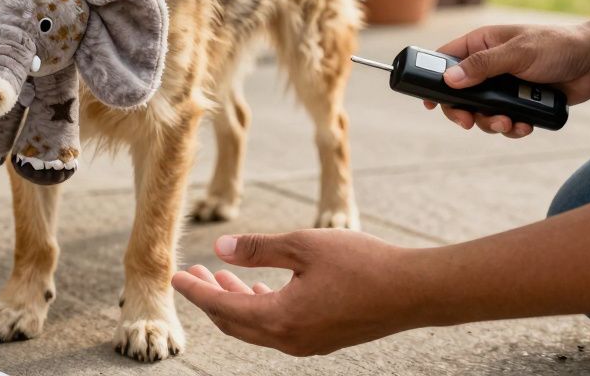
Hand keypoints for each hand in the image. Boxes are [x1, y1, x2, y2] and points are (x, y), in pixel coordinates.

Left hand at [171, 231, 426, 355]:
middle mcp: (289, 339)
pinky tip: (257, 287)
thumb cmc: (362, 263)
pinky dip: (259, 308)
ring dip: (234, 301)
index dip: (196, 291)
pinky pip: (277, 328)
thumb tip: (220, 249)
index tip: (175, 276)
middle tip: (192, 273)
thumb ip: (259, 249)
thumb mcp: (304, 245)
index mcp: (280, 318)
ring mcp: (307, 344)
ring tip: (219, 275)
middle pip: (234, 322)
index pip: (222, 307)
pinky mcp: (322, 340)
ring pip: (255, 326)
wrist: (414, 291)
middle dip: (210, 297)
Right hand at [423, 24, 589, 138]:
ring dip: (491, 123)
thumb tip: (449, 79)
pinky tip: (524, 125)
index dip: (433, 80)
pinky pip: (505, 122)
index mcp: (481, 45)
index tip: (429, 101)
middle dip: (464, 112)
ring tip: (509, 123)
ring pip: (481, 113)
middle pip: (459, 95)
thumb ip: (483, 66)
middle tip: (469, 123)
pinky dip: (512, 128)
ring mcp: (503, 87)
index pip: (445, 61)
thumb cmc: (557, 46)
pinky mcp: (519, 104)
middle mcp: (488, 67)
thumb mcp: (518, 52)